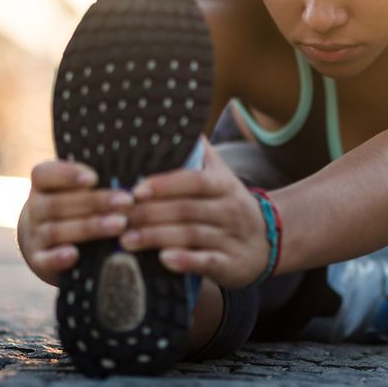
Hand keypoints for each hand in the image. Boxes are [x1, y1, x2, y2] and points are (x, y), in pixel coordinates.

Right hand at [17, 160, 134, 285]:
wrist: (45, 241)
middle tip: (127, 202)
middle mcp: (34, 209)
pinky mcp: (38, 260)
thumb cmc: (73, 208)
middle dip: (95, 202)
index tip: (94, 178)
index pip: (44, 174)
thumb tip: (128, 182)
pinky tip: (74, 254)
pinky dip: (58, 258)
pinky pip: (44, 260)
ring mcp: (34, 236)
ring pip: (56, 230)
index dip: (67, 175)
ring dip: (89, 227)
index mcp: (42, 186)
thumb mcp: (76, 191)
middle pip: (58, 204)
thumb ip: (93, 185)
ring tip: (120, 225)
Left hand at [120, 138, 271, 288]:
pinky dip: (185, 261)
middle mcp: (229, 210)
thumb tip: (174, 122)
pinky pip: (207, 262)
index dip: (165, 184)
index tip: (136, 190)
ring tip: (126, 240)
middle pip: (186, 209)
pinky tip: (164, 260)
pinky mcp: (231, 264)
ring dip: (156, 238)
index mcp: (223, 185)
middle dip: (149, 214)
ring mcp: (231, 238)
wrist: (270, 240)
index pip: (193, 181)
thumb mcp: (221, 176)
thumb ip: (199, 153)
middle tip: (118, 218)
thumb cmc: (230, 205)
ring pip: (191, 235)